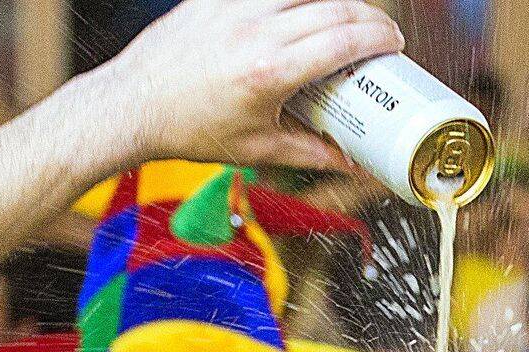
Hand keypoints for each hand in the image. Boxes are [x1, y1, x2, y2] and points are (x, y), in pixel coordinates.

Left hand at [100, 0, 404, 168]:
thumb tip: (349, 160)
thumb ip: (310, 152)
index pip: (343, 39)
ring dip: (332, 1)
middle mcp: (255, 31)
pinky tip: (301, 11)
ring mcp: (233, 7)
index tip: (394, 45)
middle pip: (334, 6)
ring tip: (344, 19)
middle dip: (368, 17)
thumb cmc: (190, 130)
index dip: (379, 38)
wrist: (134, 106)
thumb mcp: (257, 147)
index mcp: (270, 71)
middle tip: (380, 32)